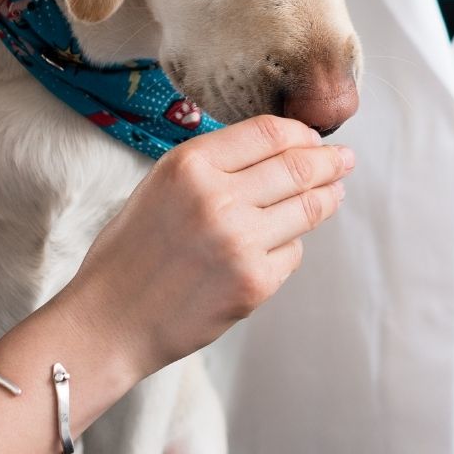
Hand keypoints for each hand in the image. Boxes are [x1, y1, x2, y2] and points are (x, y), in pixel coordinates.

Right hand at [61, 115, 353, 379]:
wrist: (109, 321)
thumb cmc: (131, 253)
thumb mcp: (160, 186)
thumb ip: (213, 165)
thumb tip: (278, 150)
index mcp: (189, 165)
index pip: (269, 132)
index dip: (302, 133)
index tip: (315, 138)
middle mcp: (218, 197)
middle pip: (298, 166)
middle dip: (329, 162)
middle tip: (344, 160)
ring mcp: (240, 242)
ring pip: (306, 209)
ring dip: (326, 199)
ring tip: (333, 194)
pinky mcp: (254, 283)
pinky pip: (292, 254)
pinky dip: (288, 248)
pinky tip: (276, 247)